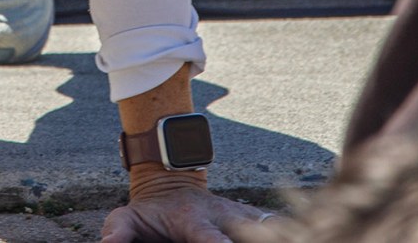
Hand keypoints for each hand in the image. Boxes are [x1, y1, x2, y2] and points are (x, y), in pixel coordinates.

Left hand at [101, 183, 286, 242]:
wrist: (172, 180)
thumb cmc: (149, 211)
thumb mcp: (126, 217)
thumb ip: (118, 231)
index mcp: (194, 220)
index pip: (209, 237)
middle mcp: (224, 216)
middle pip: (247, 232)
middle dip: (256, 239)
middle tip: (264, 242)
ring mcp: (242, 216)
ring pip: (267, 225)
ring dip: (275, 231)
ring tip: (296, 236)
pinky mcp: (256, 218)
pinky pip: (274, 224)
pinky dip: (283, 229)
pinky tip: (299, 233)